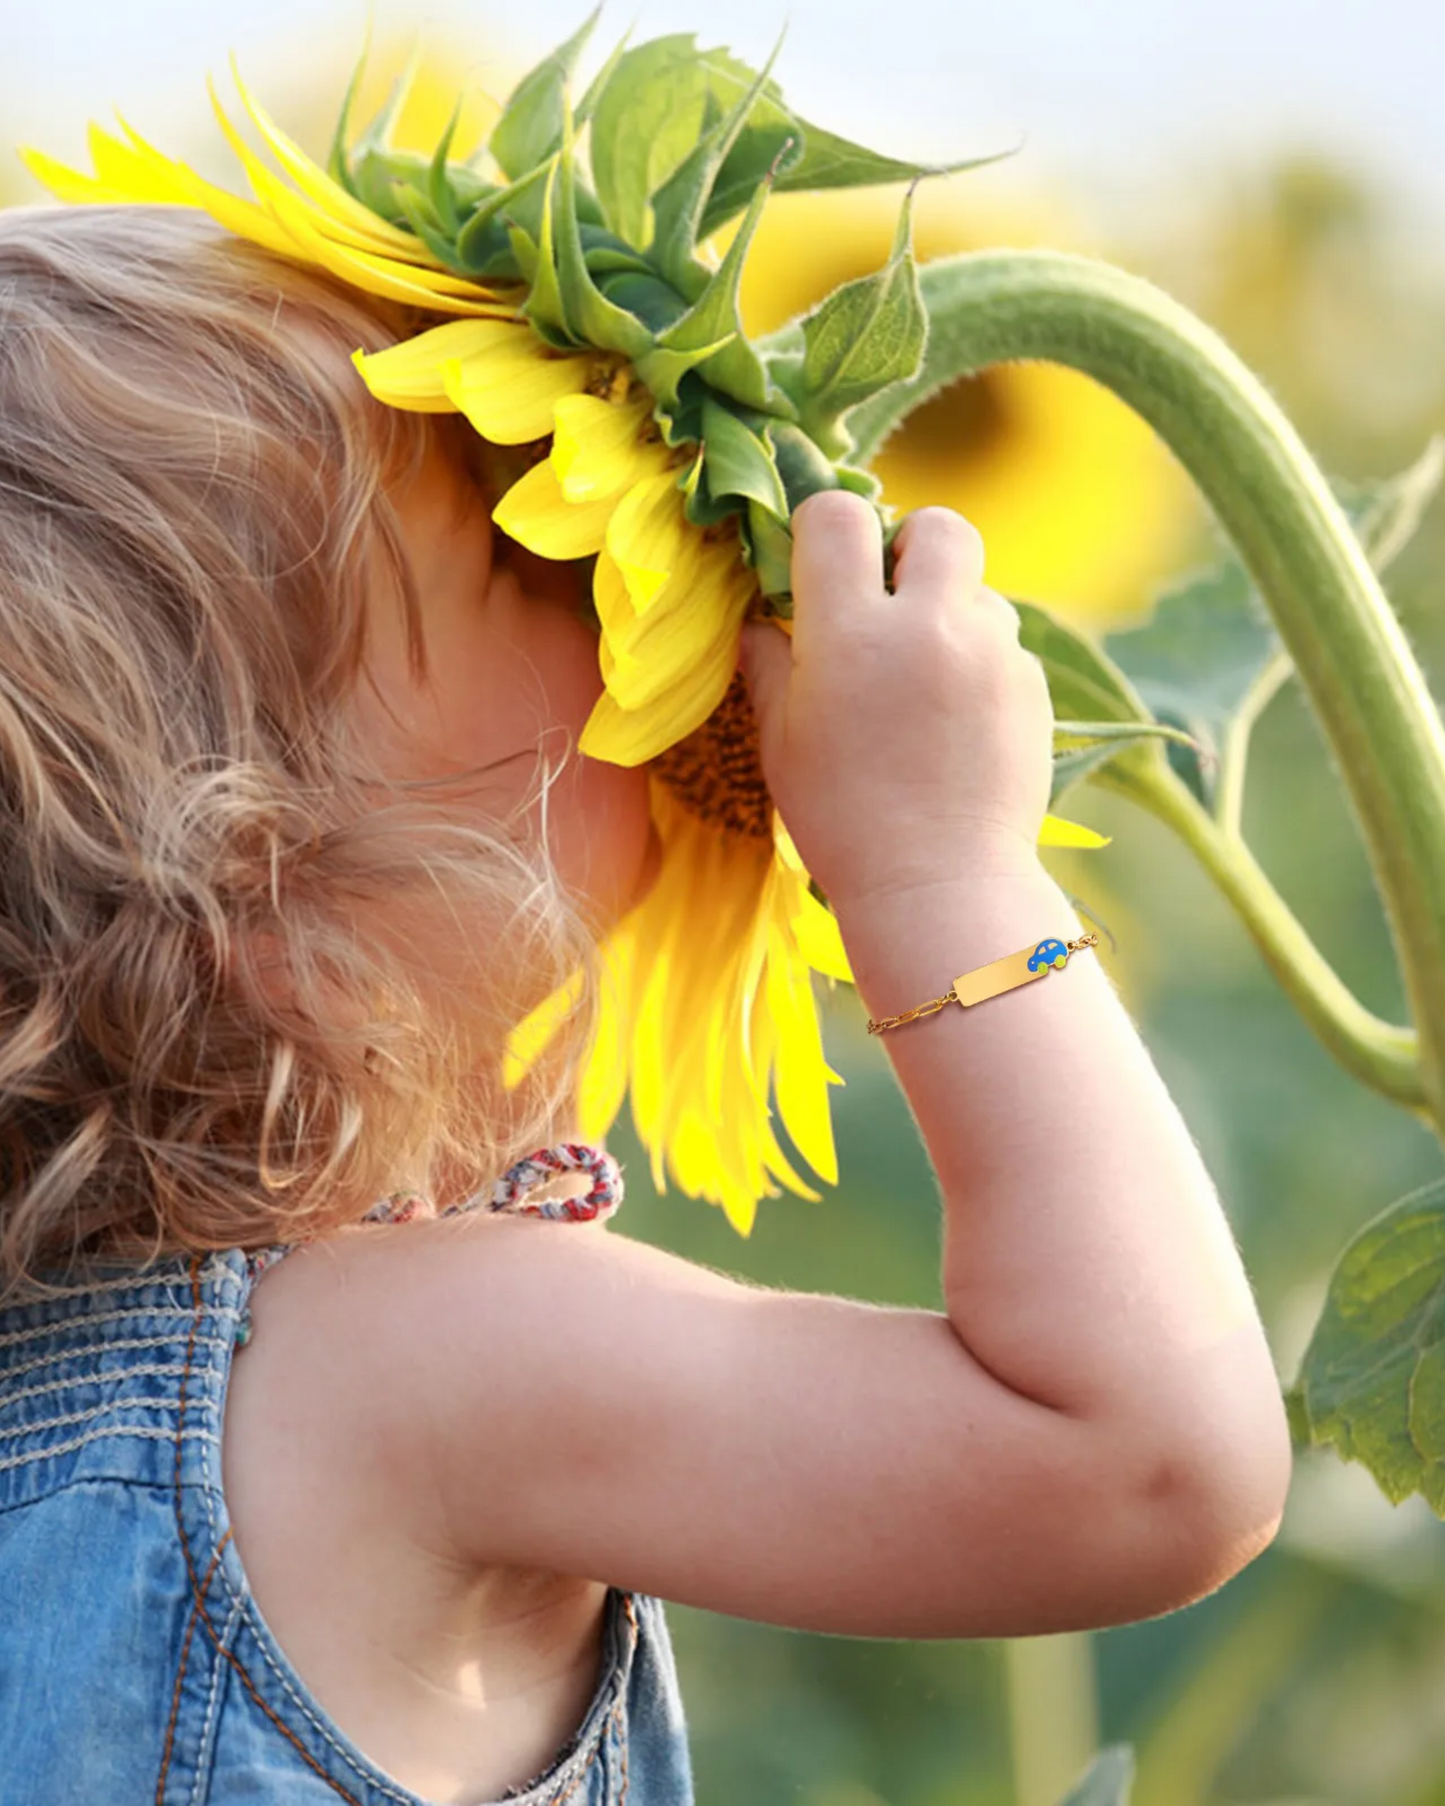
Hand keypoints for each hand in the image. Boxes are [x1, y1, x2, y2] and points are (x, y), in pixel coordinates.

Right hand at [738, 492, 1054, 910]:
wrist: (939, 885)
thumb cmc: (841, 820)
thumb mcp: (783, 743)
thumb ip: (769, 666)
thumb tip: (757, 622)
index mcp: (851, 632)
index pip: (839, 517)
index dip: (825, 530)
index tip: (819, 567)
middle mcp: (929, 625)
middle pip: (938, 526)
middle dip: (911, 547)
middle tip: (891, 601)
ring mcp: (991, 653)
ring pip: (978, 590)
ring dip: (951, 613)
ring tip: (925, 680)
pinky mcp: (1032, 687)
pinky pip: (1004, 646)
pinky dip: (980, 665)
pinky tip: (957, 725)